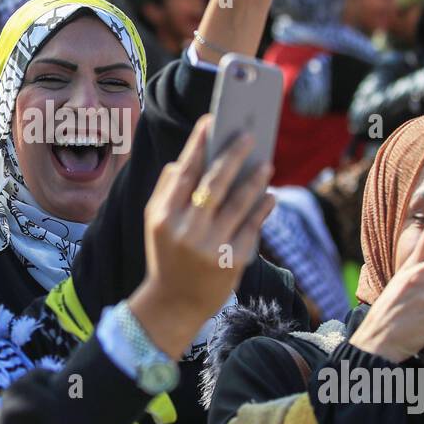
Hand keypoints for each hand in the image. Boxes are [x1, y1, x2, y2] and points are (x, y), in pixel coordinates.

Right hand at [129, 116, 274, 358]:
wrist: (173, 304)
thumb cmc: (166, 255)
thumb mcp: (154, 223)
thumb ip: (166, 190)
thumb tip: (184, 159)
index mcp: (162, 216)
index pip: (183, 172)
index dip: (197, 143)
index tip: (211, 119)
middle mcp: (186, 230)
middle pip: (214, 183)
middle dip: (233, 155)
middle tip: (249, 135)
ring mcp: (211, 247)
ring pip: (239, 203)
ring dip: (255, 179)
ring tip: (265, 164)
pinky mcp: (232, 261)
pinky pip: (252, 226)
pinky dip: (262, 207)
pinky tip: (269, 194)